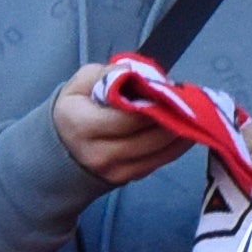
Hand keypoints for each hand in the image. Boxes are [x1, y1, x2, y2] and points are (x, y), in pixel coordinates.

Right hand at [50, 67, 195, 190]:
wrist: (63, 147)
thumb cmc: (75, 109)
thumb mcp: (80, 83)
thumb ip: (107, 74)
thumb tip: (134, 72)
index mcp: (83, 125)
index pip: (130, 118)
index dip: (154, 103)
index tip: (170, 88)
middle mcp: (99, 153)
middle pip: (150, 137)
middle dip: (172, 116)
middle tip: (186, 99)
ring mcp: (115, 170)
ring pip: (161, 151)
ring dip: (180, 130)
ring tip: (189, 111)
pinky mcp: (129, 179)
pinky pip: (161, 161)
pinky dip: (176, 145)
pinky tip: (183, 128)